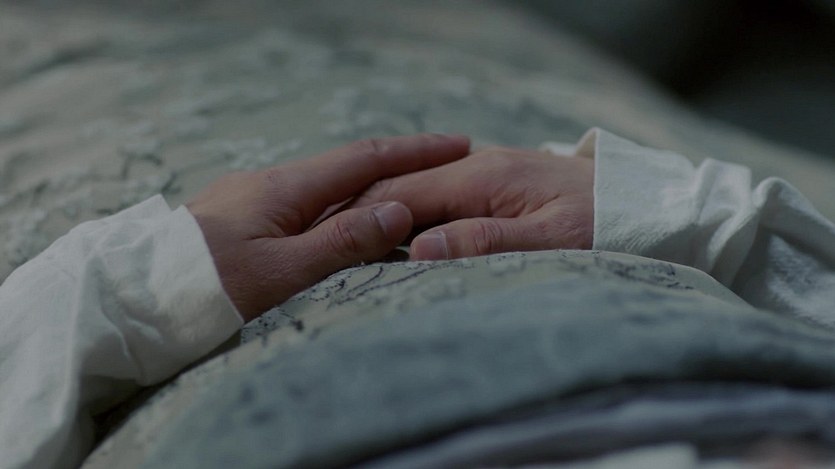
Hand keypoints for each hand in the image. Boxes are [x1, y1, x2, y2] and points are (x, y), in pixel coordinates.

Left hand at [186, 134, 469, 320]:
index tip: (457, 145)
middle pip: (347, 167)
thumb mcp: (280, 271)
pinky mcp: (241, 220)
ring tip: (408, 197)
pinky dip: (339, 208)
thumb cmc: (205, 288)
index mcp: (284, 189)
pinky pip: (304, 206)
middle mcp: (270, 185)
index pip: (364, 159)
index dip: (415, 152)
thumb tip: (400, 209)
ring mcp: (252, 200)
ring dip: (370, 188)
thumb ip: (341, 242)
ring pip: (325, 188)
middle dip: (400, 164)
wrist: (134, 297)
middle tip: (444, 167)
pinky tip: (346, 223)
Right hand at [351, 146, 593, 259]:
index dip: (362, 221)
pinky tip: (401, 242)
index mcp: (483, 178)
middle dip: (364, 217)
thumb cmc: (606, 223)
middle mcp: (478, 167)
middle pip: (402, 189)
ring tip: (352, 250)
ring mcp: (485, 174)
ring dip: (387, 219)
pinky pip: (440, 199)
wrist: (646, 203)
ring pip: (418, 193)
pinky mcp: (495, 187)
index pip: (402, 195)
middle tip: (327, 251)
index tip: (328, 249)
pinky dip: (414, 219)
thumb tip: (418, 250)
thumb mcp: (553, 239)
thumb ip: (486, 241)